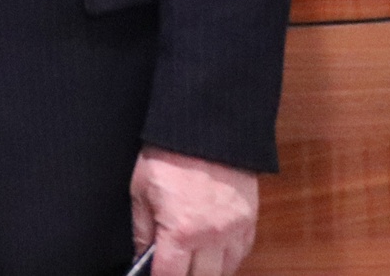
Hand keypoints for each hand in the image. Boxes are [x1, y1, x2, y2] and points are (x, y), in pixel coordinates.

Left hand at [130, 147, 258, 275]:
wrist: (205, 128)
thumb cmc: (168, 155)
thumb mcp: (141, 190)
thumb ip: (141, 229)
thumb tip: (142, 255)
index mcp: (182, 231)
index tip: (154, 275)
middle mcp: (212, 237)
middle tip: (173, 266)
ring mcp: (234, 231)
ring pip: (225, 271)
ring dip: (208, 271)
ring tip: (192, 261)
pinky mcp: (249, 221)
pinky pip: (241, 253)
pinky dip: (227, 258)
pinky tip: (212, 252)